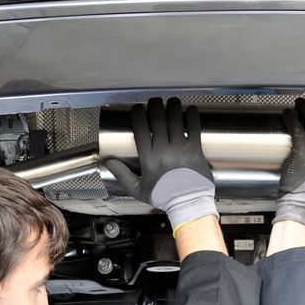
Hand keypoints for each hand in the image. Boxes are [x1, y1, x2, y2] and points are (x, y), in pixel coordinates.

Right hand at [104, 97, 216, 231]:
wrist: (188, 203)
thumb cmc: (165, 197)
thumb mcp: (139, 190)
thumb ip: (122, 175)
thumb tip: (107, 163)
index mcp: (149, 158)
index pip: (140, 128)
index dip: (138, 113)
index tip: (137, 108)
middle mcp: (164, 150)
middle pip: (157, 119)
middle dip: (155, 106)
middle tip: (155, 102)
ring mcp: (181, 149)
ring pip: (175, 119)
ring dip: (173, 106)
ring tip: (172, 102)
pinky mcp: (196, 150)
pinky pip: (194, 127)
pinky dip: (192, 116)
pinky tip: (190, 110)